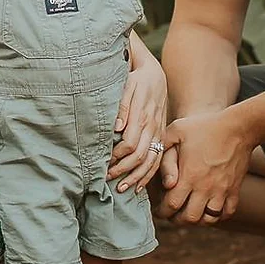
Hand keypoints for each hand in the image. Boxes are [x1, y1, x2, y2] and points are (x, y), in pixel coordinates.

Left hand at [107, 51, 167, 193]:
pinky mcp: (161, 136)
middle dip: (122, 170)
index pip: (129, 143)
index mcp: (142, 116)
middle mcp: (152, 127)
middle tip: (106, 179)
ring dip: (136, 177)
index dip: (116, 156)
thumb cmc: (137, 80)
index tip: (103, 163)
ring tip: (121, 188)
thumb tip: (116, 127)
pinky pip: (158, 159)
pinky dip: (149, 174)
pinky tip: (139, 186)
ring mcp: (158, 133)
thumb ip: (122, 106)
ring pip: (150, 161)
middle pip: (139, 156)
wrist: (156, 75)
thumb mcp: (128, 86)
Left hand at [159, 107, 252, 224]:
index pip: (172, 205)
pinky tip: (209, 208)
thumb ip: (164, 155)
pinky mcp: (234, 190)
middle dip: (177, 219)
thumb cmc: (204, 127)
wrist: (238, 127)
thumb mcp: (176, 131)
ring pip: (208, 219)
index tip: (159, 209)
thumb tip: (166, 183)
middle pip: (189, 218)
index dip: (162, 211)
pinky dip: (217, 216)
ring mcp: (222, 190)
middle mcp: (205, 187)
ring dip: (197, 220)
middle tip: (172, 214)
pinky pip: (227, 213)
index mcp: (189, 175)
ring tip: (189, 212)